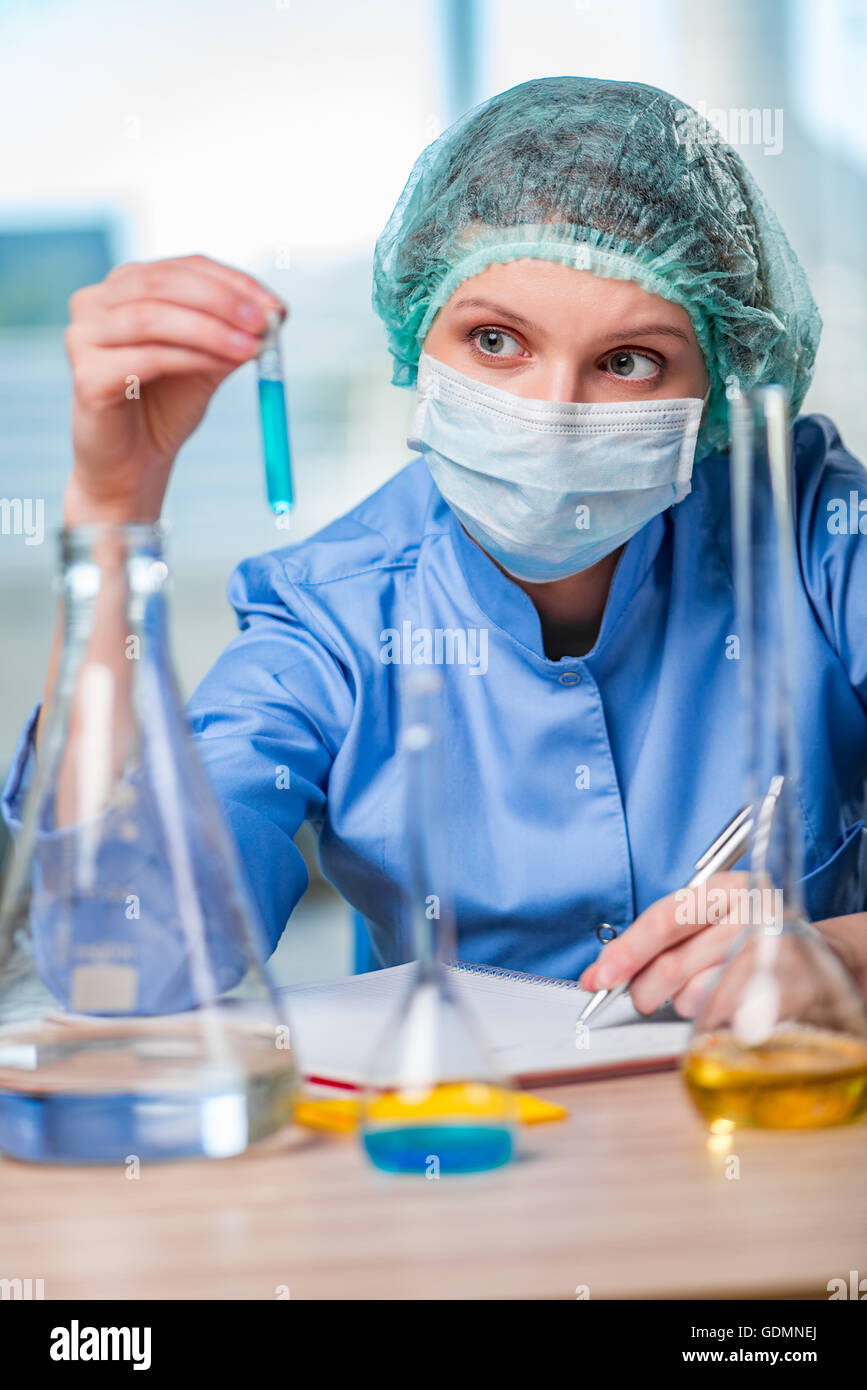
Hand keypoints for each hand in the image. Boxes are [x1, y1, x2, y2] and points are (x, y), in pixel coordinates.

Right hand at [64, 254, 284, 522]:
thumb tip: (275, 313)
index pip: (184, 267)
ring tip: (252, 349)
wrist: (135, 463)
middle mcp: (96, 302)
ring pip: (153, 317)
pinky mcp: (87, 376)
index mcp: (126, 286)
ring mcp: (84, 337)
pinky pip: (147, 358)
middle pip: (164, 282)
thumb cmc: (167, 407)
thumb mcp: (208, 361)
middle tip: (264, 323)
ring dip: (211, 330)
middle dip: (222, 301)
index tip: (276, 307)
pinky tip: (221, 365)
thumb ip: (234, 334)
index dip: (233, 282)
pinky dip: (191, 357)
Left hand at [579, 875, 866, 1016]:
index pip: (665, 918)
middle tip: (642, 998)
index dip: (627, 950)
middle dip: (646, 989)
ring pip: (696, 997)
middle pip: (674, 963)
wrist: (830, 956)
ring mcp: (773, 951)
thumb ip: (661, 942)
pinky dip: (716, 1020)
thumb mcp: (711, 921)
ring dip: (687, 1005)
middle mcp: (752, 912)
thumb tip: (601, 974)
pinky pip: (727, 1019)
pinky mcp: (788, 990)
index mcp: (727, 888)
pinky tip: (730, 1006)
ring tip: (703, 994)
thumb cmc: (755, 938)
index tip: (599, 978)